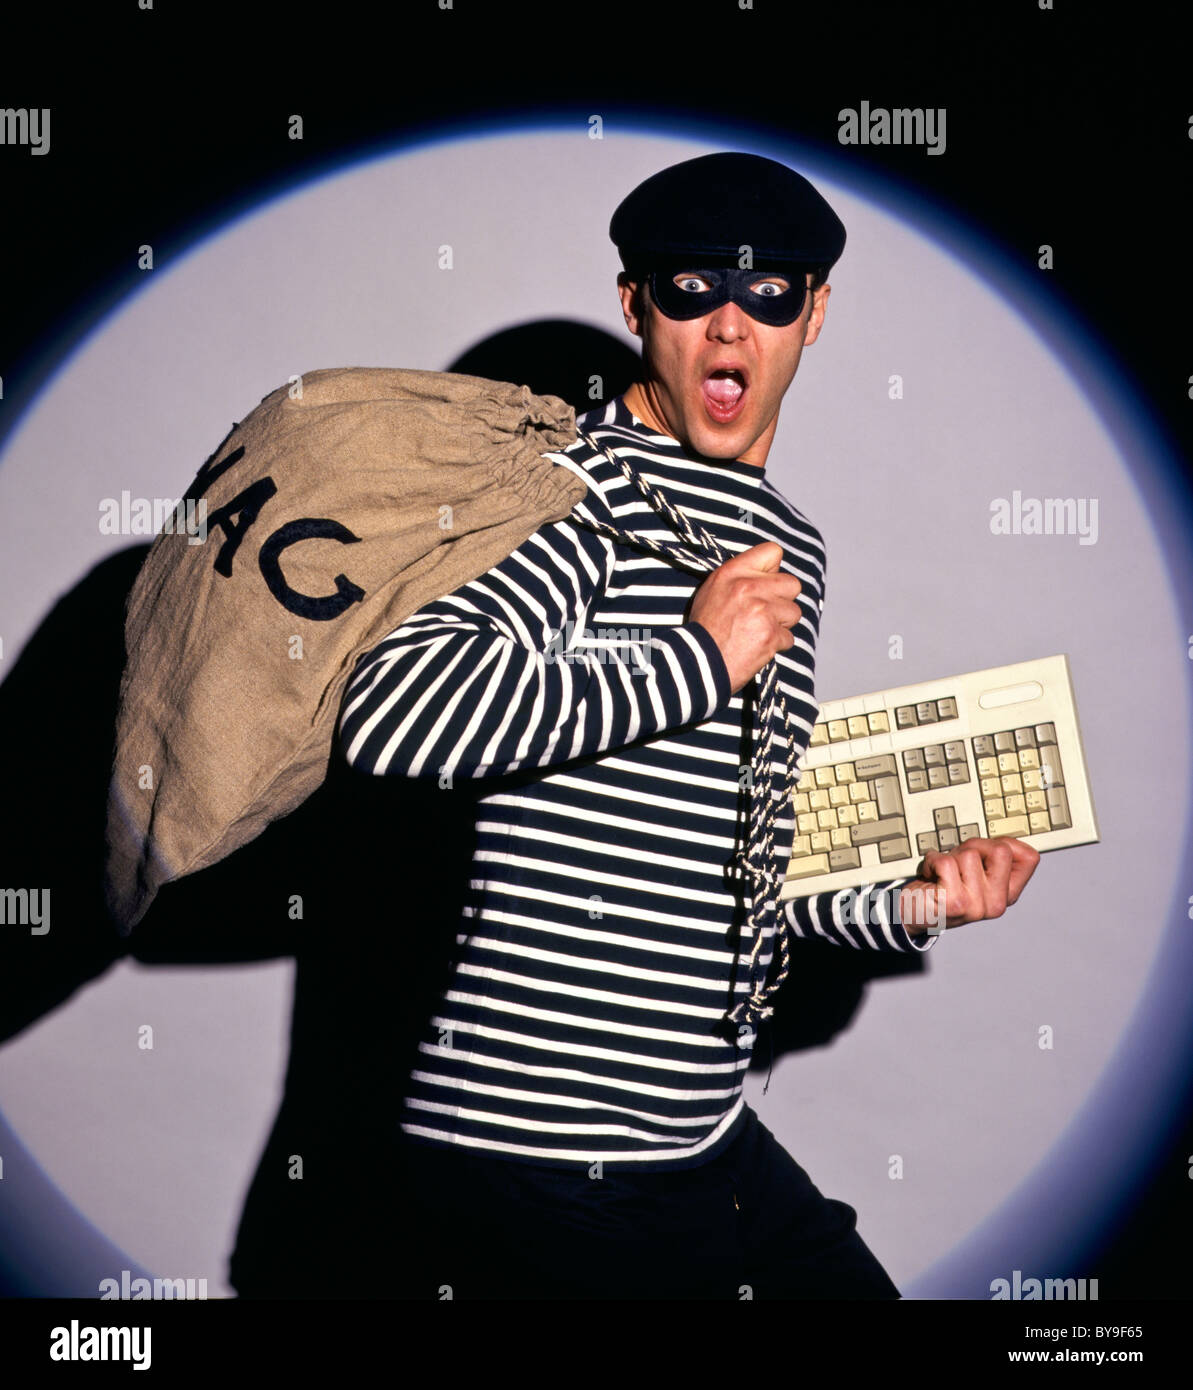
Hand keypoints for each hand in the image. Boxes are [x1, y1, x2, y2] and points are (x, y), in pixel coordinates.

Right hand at [687, 541, 801, 693]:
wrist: (697, 662)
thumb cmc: (705, 627)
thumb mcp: (713, 589)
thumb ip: (740, 576)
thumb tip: (771, 572)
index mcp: (732, 572)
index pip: (772, 551)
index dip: (774, 570)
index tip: (767, 584)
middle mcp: (748, 587)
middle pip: (792, 584)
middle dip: (783, 600)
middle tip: (765, 613)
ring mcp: (762, 611)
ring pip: (794, 612)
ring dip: (781, 624)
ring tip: (759, 631)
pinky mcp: (770, 634)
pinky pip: (789, 637)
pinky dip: (776, 644)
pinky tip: (758, 646)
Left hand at [897, 836, 1040, 935]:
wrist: (910, 913)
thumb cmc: (941, 888)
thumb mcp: (973, 873)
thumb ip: (990, 859)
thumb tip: (1002, 838)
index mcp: (1007, 894)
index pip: (1029, 858)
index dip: (1006, 842)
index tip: (984, 848)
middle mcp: (997, 903)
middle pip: (1001, 850)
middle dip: (974, 845)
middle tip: (957, 858)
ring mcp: (977, 906)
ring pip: (969, 854)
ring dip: (948, 856)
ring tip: (941, 872)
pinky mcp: (955, 903)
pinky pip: (946, 862)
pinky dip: (932, 860)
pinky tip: (930, 873)